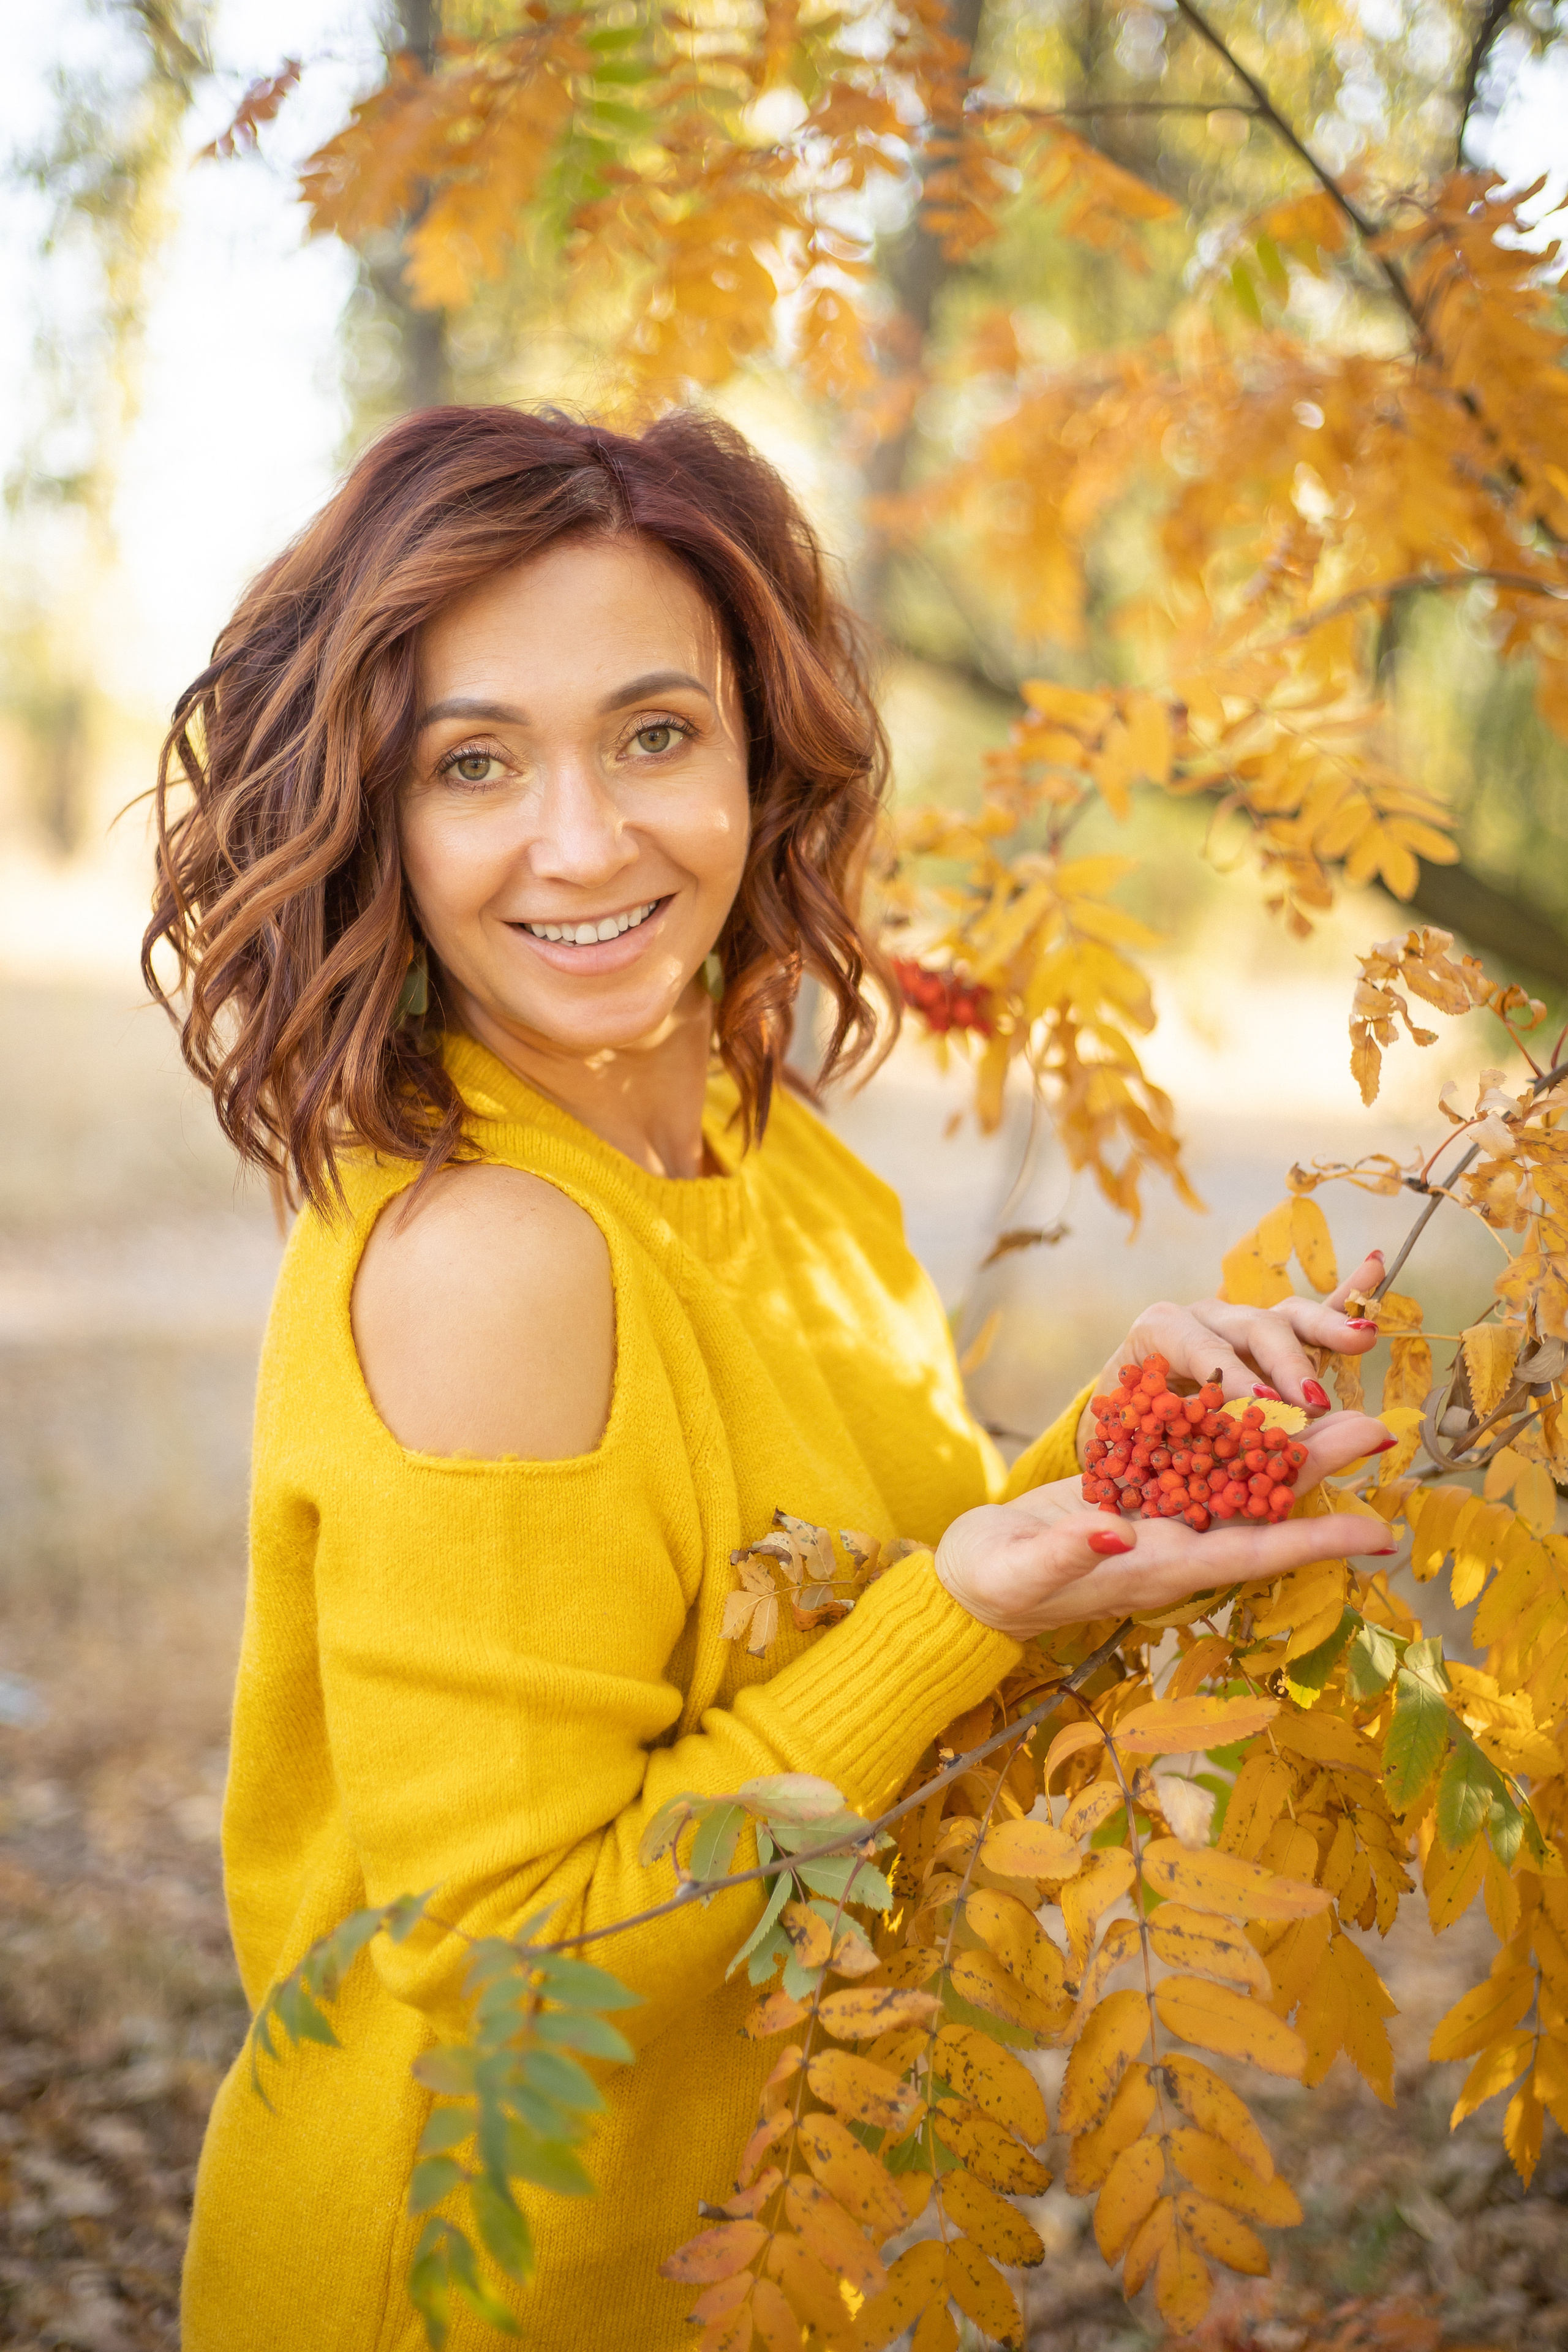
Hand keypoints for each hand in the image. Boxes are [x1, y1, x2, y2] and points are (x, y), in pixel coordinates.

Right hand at [937, 1408, 1394, 1638]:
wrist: (972, 1579)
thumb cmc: (994, 1581)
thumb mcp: (1021, 1571)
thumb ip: (1067, 1554)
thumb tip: (1113, 1533)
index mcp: (1159, 1570)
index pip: (1252, 1556)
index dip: (1316, 1543)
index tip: (1378, 1533)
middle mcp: (1176, 1546)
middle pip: (1265, 1508)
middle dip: (1321, 1471)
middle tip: (1378, 1431)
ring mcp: (1162, 1520)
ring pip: (1242, 1478)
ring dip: (1292, 1446)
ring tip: (1344, 1407)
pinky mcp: (1142, 1494)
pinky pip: (1202, 1462)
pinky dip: (1238, 1433)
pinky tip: (1267, 1403)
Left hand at [1080, 1249, 1385, 1453]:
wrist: (1122, 1406)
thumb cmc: (1122, 1423)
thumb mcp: (1126, 1424)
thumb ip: (1159, 1426)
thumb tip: (1203, 1444)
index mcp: (1160, 1330)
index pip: (1199, 1346)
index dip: (1231, 1376)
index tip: (1262, 1407)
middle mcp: (1206, 1316)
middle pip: (1252, 1326)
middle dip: (1284, 1363)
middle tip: (1311, 1402)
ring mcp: (1244, 1320)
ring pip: (1288, 1317)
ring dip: (1326, 1331)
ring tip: (1361, 1341)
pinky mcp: (1275, 1333)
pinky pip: (1315, 1313)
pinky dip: (1346, 1295)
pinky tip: (1376, 1265)